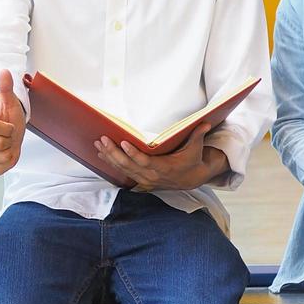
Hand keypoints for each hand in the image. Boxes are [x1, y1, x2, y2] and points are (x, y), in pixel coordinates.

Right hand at [0, 70, 26, 174]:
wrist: (9, 132)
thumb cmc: (8, 116)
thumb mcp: (10, 103)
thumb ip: (6, 88)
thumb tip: (4, 72)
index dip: (9, 127)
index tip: (9, 125)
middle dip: (10, 140)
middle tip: (8, 135)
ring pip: (1, 157)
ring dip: (10, 152)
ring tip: (7, 144)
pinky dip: (6, 163)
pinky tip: (4, 154)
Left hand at [93, 124, 224, 191]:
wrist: (191, 179)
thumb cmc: (192, 160)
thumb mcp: (196, 148)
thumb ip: (198, 135)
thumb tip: (205, 123)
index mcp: (164, 168)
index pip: (145, 162)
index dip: (133, 154)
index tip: (123, 143)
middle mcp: (151, 176)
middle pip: (129, 166)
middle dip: (114, 153)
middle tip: (103, 140)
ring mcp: (144, 180)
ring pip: (123, 169)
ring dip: (109, 157)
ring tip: (98, 144)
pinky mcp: (140, 180)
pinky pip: (123, 172)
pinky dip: (112, 163)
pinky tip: (101, 154)